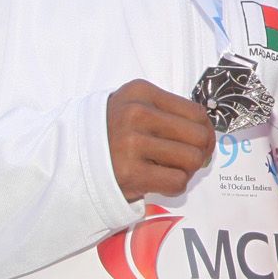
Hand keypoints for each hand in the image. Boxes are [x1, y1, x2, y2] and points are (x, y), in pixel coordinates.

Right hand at [106, 80, 214, 201]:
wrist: (69, 159)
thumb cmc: (110, 133)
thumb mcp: (133, 106)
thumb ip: (168, 113)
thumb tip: (208, 136)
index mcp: (141, 93)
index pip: (196, 112)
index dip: (206, 131)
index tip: (200, 142)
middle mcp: (136, 114)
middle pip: (199, 136)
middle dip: (201, 152)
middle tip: (189, 160)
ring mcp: (131, 143)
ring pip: (192, 160)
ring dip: (187, 170)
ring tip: (170, 170)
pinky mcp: (129, 173)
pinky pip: (177, 182)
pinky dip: (174, 186)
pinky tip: (158, 181)